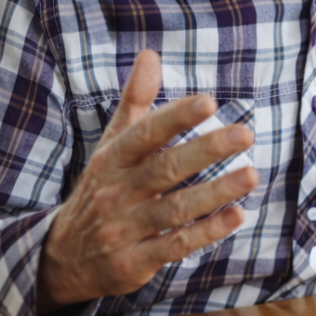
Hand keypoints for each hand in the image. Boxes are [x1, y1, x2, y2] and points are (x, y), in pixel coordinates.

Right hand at [36, 51, 258, 313]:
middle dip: (206, 150)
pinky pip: (175, 245)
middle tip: (246, 135)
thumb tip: (151, 54)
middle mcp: (116, 192)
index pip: (144, 134)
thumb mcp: (112, 145)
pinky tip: (236, 215)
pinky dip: (206, 232)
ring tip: (251, 175)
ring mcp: (123, 229)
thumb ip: (135, 102)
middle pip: (164, 168)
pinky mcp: (134, 261)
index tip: (208, 101)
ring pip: (174, 209)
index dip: (175, 117)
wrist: (63, 257)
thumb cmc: (104, 189)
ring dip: (215, 192)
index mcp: (112, 159)